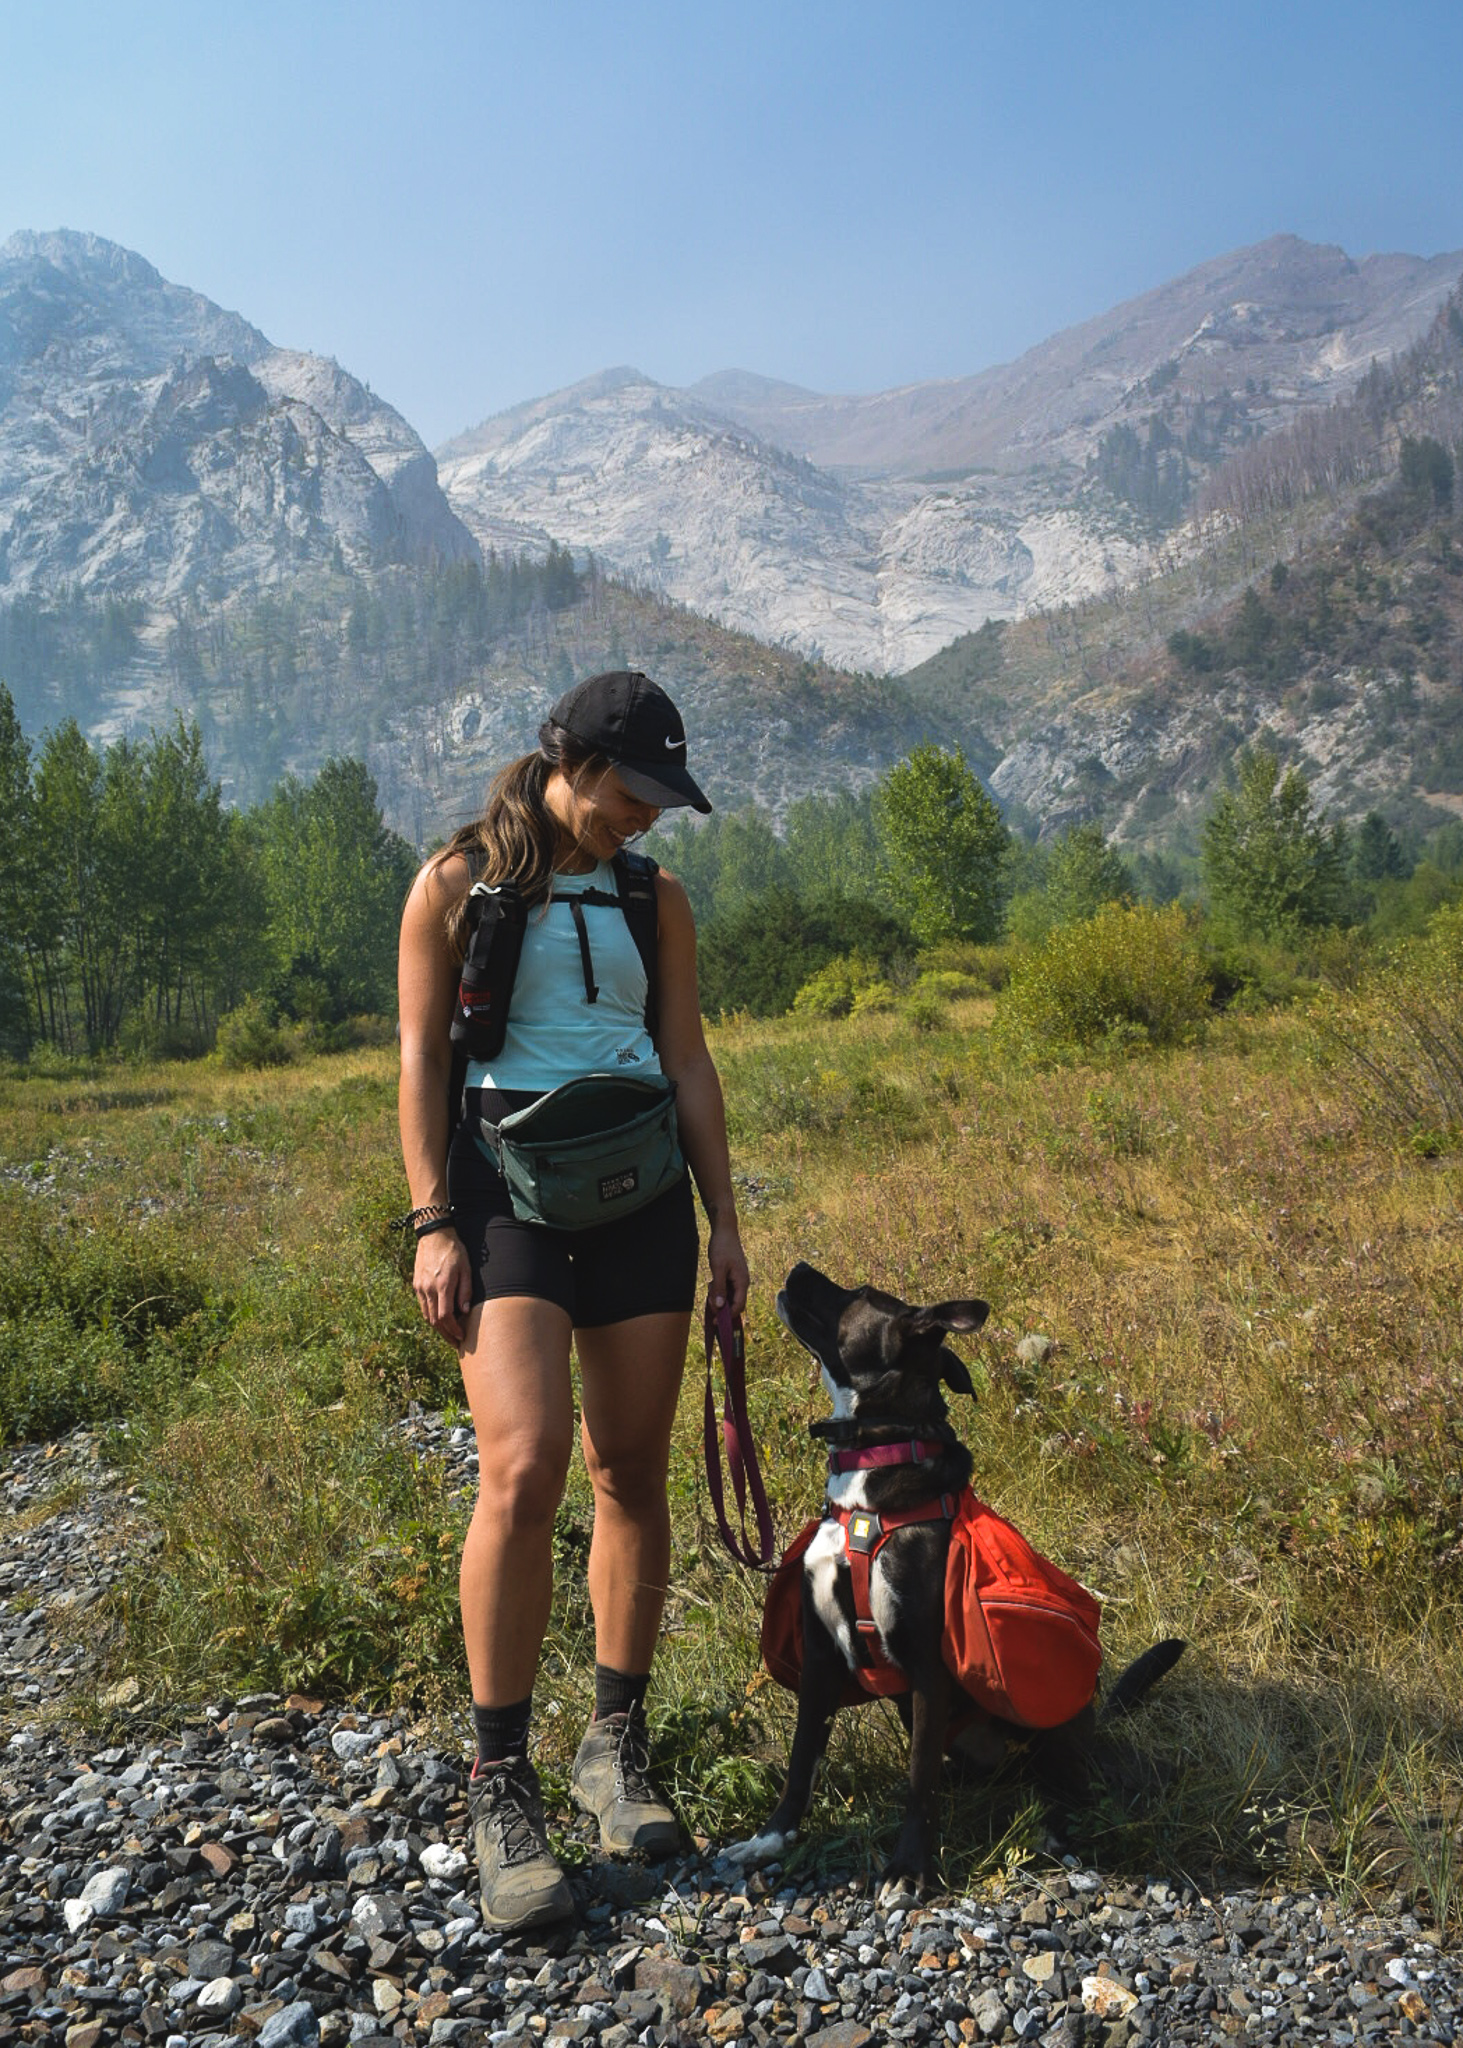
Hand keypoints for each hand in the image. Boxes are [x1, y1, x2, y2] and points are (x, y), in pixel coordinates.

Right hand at [413, 1230, 473, 1346]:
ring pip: (426, 1315)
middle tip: (455, 1342)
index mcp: (443, 1285)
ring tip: (448, 1333)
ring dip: (437, 1328)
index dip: (453, 1330)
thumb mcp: (466, 1269)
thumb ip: (465, 1291)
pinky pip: (422, 1306)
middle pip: (434, 1321)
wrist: (434, 1235)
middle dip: (445, 1334)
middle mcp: (428, 1289)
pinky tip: (439, 1318)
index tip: (461, 1336)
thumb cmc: (454, 1250)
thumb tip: (464, 1312)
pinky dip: (429, 1316)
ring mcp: (420, 1287)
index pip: (445, 1316)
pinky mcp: (416, 1284)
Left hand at [707, 1220, 749, 1318]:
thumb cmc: (722, 1247)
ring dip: (719, 1298)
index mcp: (742, 1282)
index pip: (738, 1306)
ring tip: (709, 1288)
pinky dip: (719, 1291)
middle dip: (722, 1307)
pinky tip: (712, 1284)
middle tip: (709, 1302)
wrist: (724, 1230)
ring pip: (729, 1296)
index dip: (728, 1316)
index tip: (715, 1321)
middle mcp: (742, 1282)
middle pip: (734, 1303)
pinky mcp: (732, 1275)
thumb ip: (719, 1288)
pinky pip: (727, 1289)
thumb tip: (720, 1307)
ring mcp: (738, 1279)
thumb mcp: (718, 1268)